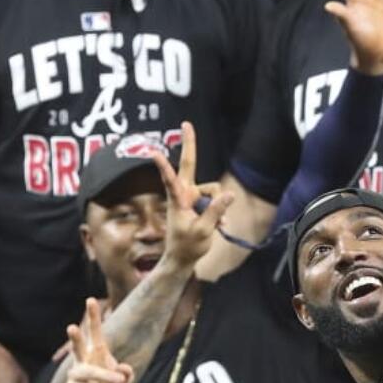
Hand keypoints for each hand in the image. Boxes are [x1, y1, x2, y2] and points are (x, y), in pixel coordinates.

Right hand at [65, 298, 133, 382]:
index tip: (90, 299)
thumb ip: (125, 372)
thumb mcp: (123, 378)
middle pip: (78, 347)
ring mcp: (75, 375)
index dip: (93, 316)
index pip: (94, 332)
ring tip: (120, 381)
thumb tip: (123, 371)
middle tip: (71, 327)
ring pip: (87, 372)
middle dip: (75, 337)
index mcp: (95, 352)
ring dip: (105, 376)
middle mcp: (82, 361)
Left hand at [151, 122, 233, 268]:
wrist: (183, 258)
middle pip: (189, 164)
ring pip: (212, 189)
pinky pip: (216, 200)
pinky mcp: (199, 203)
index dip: (164, 166)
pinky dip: (220, 211)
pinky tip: (220, 225)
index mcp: (178, 201)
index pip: (170, 180)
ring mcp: (192, 197)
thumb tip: (228, 194)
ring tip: (217, 224)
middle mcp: (184, 194)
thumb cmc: (187, 247)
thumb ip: (215, 211)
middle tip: (186, 124)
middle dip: (190, 144)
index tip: (153, 153)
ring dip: (218, 204)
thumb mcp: (203, 231)